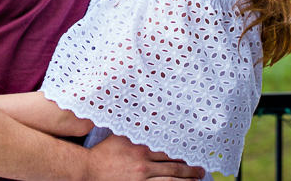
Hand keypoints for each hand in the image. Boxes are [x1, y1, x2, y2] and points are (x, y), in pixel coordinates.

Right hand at [85, 133, 204, 180]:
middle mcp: (145, 164)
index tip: (193, 150)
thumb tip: (146, 116)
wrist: (89, 170)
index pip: (168, 149)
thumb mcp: (120, 135)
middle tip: (201, 169)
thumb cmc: (103, 152)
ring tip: (197, 180)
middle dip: (190, 169)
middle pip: (174, 167)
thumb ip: (134, 128)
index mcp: (141, 147)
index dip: (183, 150)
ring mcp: (143, 179)